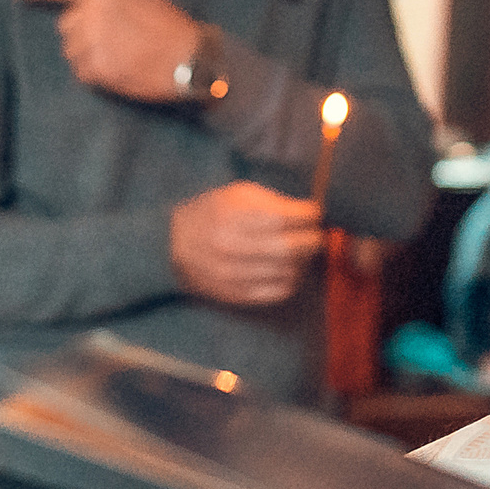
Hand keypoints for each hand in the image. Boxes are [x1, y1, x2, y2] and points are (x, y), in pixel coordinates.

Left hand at [11, 0, 197, 102]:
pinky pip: (81, 73)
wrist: (188, 57)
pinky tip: (117, 69)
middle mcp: (93, 15)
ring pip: (71, 51)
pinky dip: (94, 74)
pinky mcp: (97, 70)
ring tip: (118, 54)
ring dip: (87, 54)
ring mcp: (93, 43)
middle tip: (112, 38)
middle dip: (81, 32)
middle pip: (65, 26)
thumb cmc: (165, 22)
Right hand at [170, 182, 322, 307]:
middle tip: (316, 235)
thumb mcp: (237, 194)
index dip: (310, 216)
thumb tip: (310, 214)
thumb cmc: (212, 213)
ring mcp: (235, 274)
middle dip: (313, 240)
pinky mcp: (237, 294)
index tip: (315, 213)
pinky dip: (291, 280)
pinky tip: (289, 269)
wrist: (173, 245)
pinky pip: (278, 291)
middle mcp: (234, 247)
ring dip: (303, 262)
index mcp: (234, 216)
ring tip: (302, 252)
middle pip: (292, 248)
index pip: (286, 219)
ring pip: (289, 272)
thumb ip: (272, 202)